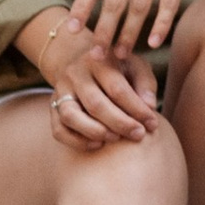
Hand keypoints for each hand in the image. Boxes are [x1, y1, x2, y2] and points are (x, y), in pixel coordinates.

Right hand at [18, 7, 161, 149]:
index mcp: (98, 60)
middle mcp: (75, 74)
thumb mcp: (135, 66)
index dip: (136, 109)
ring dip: (95, 132)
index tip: (152, 123)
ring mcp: (60, 91)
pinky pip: (59, 130)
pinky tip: (98, 144)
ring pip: (70, 116)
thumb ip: (145, 84)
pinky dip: (77, 141)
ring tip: (116, 138)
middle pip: (94, 104)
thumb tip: (150, 107)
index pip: (117, 88)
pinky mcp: (52, 107)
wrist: (81, 63)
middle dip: (120, 123)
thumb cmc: (117, 68)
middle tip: (138, 135)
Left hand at [68, 0, 204, 58]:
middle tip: (97, 56)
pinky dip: (160, 25)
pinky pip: (168, 3)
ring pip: (139, 6)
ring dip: (128, 34)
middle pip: (114, 0)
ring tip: (121, 54)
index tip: (72, 30)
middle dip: (103, 31)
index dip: (81, 8)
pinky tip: (154, 42)